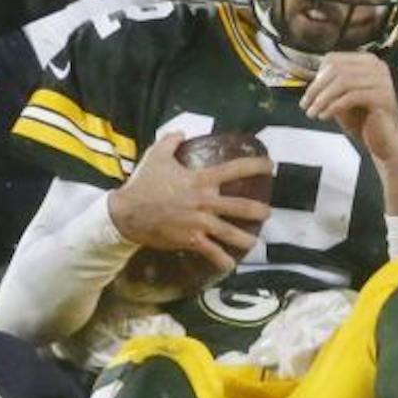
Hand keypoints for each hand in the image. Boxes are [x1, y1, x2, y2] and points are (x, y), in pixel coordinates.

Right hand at [105, 131, 273, 272]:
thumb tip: (181, 132)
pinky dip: (222, 260)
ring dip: (246, 239)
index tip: (270, 166)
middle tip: (268, 212)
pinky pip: (211, 251)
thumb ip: (171, 141)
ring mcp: (199, 222)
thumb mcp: (156, 155)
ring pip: (230, 233)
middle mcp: (205, 201)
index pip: (235, 169)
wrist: (127, 213)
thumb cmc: (144, 183)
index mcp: (201, 179)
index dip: (256, 166)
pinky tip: (230, 265)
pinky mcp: (191, 239)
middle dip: (258, 210)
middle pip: (240, 207)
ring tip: (254, 242)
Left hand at [302, 51, 397, 165]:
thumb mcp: (341, 98)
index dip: (317, 76)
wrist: (384, 142)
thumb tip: (311, 79)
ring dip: (322, 99)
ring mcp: (381, 80)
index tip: (309, 94)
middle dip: (316, 88)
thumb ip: (330, 85)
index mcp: (367, 61)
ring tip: (312, 113)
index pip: (334, 59)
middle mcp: (377, 66)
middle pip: (336, 69)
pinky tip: (324, 116)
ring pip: (342, 82)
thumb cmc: (363, 121)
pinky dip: (333, 106)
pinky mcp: (382, 96)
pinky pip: (351, 97)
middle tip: (305, 105)